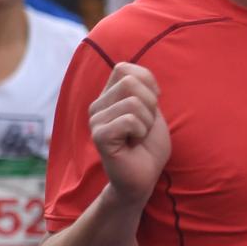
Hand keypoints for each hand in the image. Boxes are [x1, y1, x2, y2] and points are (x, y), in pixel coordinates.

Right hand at [89, 62, 169, 207]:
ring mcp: (95, 120)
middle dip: (150, 104)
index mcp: (107, 97)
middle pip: (130, 82)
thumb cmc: (148, 147)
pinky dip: (141, 132)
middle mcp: (97, 106)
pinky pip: (130, 120)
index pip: (124, 68)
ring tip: (137, 137)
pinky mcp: (99, 136)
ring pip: (133, 102)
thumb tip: (135, 72)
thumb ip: (142, 90)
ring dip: (146, 122)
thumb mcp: (151, 111)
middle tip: (143, 126)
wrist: (143, 177)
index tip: (150, 106)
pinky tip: (132, 144)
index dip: (147, 83)